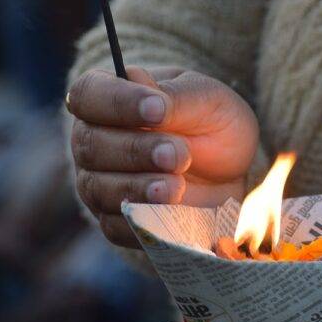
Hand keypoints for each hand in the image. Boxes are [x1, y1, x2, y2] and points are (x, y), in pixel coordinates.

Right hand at [67, 66, 258, 247]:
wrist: (232, 171)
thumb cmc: (212, 124)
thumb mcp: (207, 99)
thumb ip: (177, 97)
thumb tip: (148, 95)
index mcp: (108, 98)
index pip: (89, 94)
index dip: (117, 102)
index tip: (157, 109)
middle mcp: (94, 140)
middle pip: (91, 146)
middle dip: (135, 150)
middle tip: (178, 154)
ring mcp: (99, 184)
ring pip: (99, 189)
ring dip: (139, 188)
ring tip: (177, 186)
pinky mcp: (116, 222)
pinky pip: (116, 227)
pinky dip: (143, 222)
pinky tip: (171, 213)